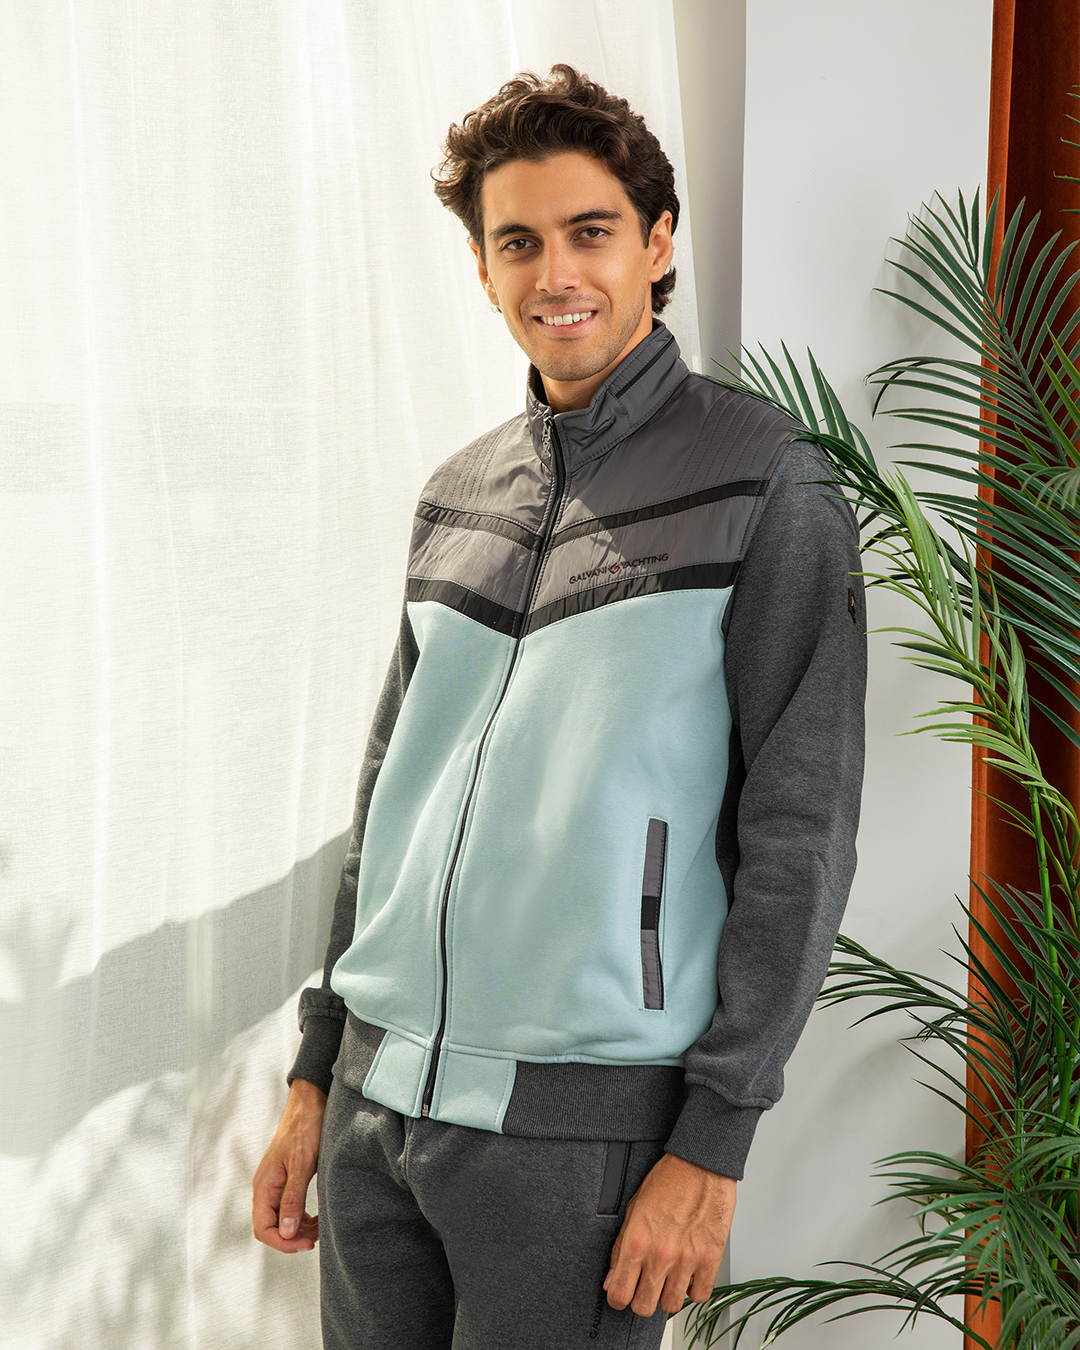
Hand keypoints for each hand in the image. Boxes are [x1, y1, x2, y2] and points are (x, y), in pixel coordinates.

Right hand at [252, 1077, 327, 1252]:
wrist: (311, 1102)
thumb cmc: (305, 1129)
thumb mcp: (302, 1164)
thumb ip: (293, 1198)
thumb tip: (286, 1231)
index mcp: (264, 1185)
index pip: (263, 1229)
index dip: (283, 1242)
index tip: (307, 1244)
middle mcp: (266, 1187)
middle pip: (270, 1227)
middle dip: (291, 1238)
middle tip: (316, 1238)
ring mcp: (276, 1183)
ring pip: (281, 1219)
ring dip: (298, 1229)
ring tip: (319, 1227)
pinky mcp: (287, 1179)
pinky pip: (289, 1207)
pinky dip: (302, 1217)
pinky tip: (316, 1217)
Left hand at [604, 1152, 735, 1316]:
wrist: (701, 1164)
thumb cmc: (669, 1179)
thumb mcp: (634, 1208)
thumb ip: (621, 1245)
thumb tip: (613, 1275)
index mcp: (637, 1241)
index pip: (619, 1292)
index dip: (617, 1298)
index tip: (620, 1295)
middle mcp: (661, 1255)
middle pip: (644, 1306)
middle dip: (640, 1300)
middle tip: (644, 1287)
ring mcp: (687, 1259)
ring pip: (672, 1305)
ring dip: (668, 1294)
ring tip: (668, 1278)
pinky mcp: (711, 1259)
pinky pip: (700, 1295)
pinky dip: (694, 1288)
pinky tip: (689, 1274)